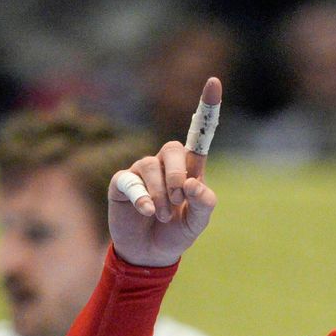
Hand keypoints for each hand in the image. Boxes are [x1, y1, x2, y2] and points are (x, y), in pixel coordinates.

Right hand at [108, 77, 220, 266]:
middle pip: (173, 150)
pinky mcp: (121, 183)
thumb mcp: (197, 224)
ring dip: (161, 195)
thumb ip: (203, 204)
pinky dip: (143, 199)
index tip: (214, 80)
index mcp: (189, 170)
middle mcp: (164, 165)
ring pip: (150, 167)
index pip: (199, 136)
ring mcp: (141, 172)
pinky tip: (148, 213)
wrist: (149, 255)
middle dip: (177, 177)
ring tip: (162, 216)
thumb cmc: (176, 234)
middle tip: (178, 202)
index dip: (207, 108)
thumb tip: (193, 183)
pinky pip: (130, 181)